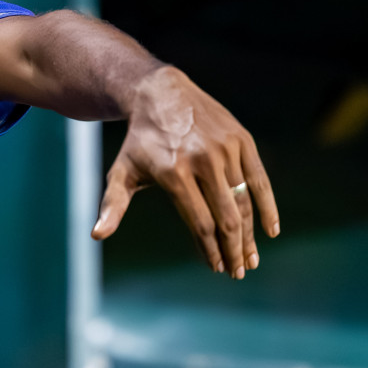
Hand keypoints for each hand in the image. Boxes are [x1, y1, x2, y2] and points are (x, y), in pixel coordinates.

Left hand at [91, 66, 278, 277]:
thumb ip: (113, 205)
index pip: (199, 222)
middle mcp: (202, 161)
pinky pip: (260, 180)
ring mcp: (225, 150)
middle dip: (233, 250)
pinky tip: (271, 231)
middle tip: (237, 273)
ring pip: (244, 202)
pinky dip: (268, 207)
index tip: (215, 268)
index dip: (209, 249)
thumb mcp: (121, 171)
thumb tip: (96, 235)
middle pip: (226, 218)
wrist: (161, 94)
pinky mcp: (242, 141)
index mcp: (173, 173)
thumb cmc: (140, 142)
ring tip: (250, 259)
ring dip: (250, 235)